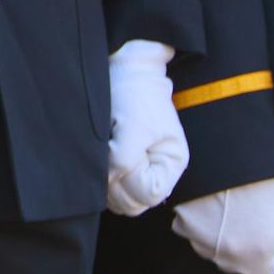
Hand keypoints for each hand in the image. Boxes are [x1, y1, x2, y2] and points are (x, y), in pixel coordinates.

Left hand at [105, 39, 190, 216]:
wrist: (124, 70)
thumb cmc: (134, 95)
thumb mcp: (133, 126)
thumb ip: (125, 159)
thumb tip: (108, 182)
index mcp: (172, 163)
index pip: (148, 195)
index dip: (128, 180)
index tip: (118, 154)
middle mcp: (159, 171)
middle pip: (133, 203)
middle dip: (114, 184)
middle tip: (106, 153)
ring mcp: (141, 170)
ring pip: (119, 198)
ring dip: (105, 180)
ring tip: (105, 149)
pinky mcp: (125, 166)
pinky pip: (110, 186)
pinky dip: (100, 174)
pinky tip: (101, 152)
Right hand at [171, 178, 273, 273]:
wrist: (225, 153)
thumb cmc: (260, 180)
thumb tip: (271, 251)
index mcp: (258, 253)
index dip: (264, 261)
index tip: (263, 244)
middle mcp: (228, 255)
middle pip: (234, 265)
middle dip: (240, 250)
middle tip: (243, 221)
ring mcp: (202, 242)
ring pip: (211, 251)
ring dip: (217, 239)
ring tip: (224, 210)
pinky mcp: (182, 226)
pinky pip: (192, 233)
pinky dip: (198, 224)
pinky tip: (207, 204)